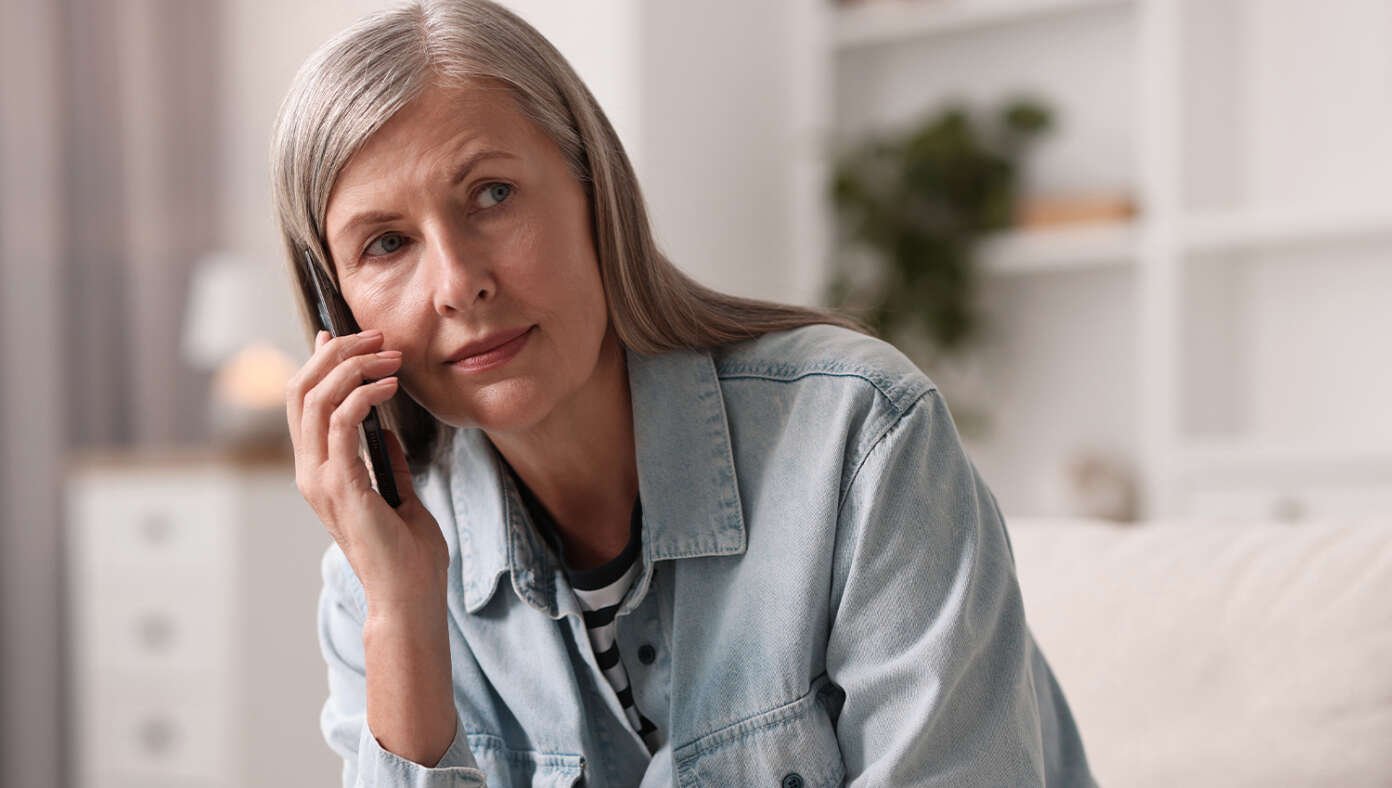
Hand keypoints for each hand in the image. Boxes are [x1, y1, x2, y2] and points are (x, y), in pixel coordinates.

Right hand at [286, 329, 448, 609]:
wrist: (408, 595)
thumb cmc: (407, 555)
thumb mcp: (398, 496)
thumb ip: (386, 463)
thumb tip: (387, 433)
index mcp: (319, 472)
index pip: (303, 402)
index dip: (318, 362)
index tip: (341, 334)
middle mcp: (310, 472)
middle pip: (301, 390)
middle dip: (337, 353)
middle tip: (376, 336)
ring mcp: (320, 479)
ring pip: (316, 398)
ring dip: (353, 367)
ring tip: (390, 355)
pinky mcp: (341, 486)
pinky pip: (342, 423)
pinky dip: (364, 395)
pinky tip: (390, 386)